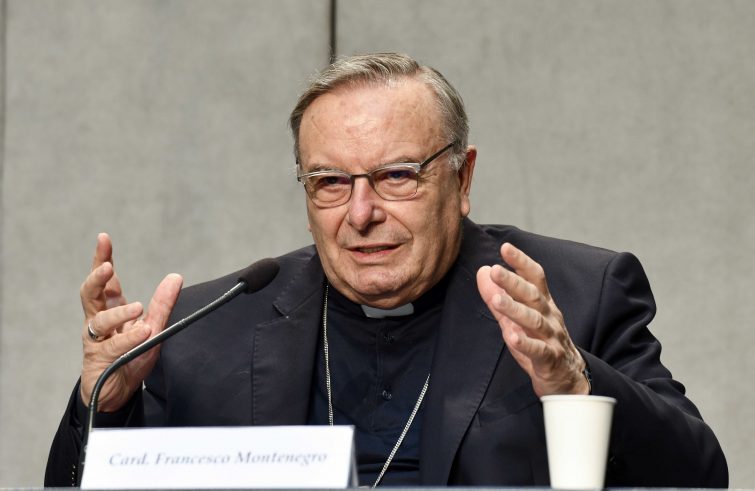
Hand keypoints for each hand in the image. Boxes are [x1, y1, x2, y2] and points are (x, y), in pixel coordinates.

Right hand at [79, 233, 182, 411]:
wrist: (116, 393)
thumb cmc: (131, 356)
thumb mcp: (154, 326)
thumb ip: (163, 304)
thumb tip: (176, 276)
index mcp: (110, 310)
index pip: (105, 281)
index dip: (102, 259)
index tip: (103, 238)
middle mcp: (97, 322)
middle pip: (90, 294)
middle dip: (96, 278)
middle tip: (108, 267)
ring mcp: (95, 341)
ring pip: (98, 321)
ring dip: (119, 313)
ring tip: (138, 307)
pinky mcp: (99, 360)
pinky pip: (113, 348)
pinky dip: (128, 339)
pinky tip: (143, 332)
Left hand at [476, 243, 588, 396]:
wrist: (567, 378)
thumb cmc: (539, 343)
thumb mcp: (517, 318)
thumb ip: (499, 297)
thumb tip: (483, 271)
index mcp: (543, 304)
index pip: (535, 277)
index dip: (521, 261)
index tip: (505, 247)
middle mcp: (549, 317)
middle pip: (533, 296)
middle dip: (513, 282)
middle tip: (495, 269)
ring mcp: (552, 338)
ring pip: (534, 321)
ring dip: (515, 309)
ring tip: (497, 300)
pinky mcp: (550, 360)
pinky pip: (538, 351)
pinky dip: (525, 343)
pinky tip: (511, 337)